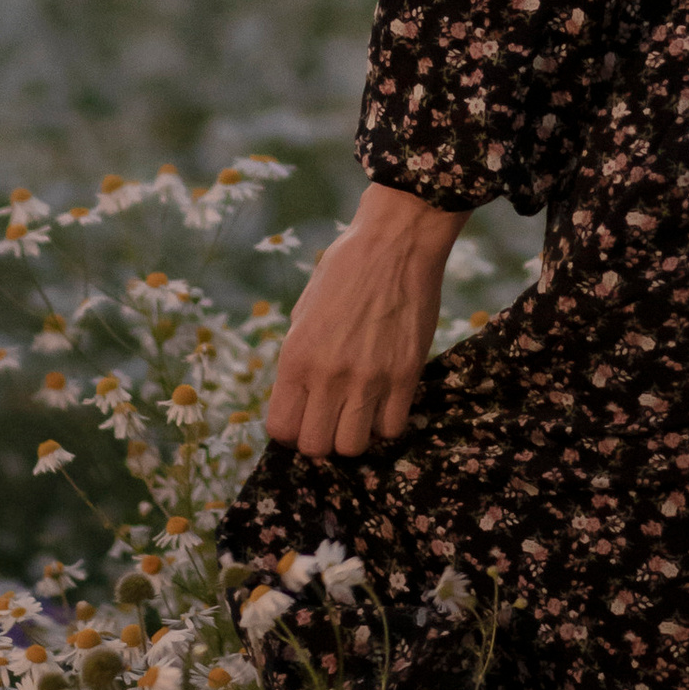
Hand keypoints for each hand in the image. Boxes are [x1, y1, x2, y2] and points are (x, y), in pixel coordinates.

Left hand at [264, 180, 468, 459]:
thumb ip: (298, 360)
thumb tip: (298, 400)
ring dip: (354, 434)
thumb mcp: (304, 313)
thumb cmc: (344, 271)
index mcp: (295, 357)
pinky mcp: (406, 376)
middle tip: (331, 418)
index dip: (290, 431)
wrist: (395, 243)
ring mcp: (369, 378)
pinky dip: (386, 423)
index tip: (302, 419)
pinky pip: (392, 428)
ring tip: (359, 411)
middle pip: (316, 446)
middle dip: (320, 439)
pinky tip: (384, 400)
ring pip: (353, 446)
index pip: (281, 429)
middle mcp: (328, 374)